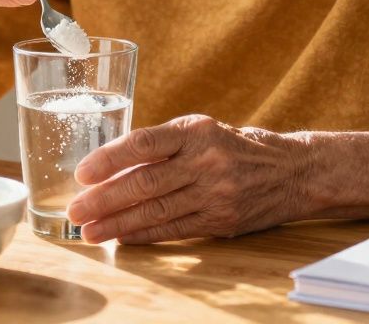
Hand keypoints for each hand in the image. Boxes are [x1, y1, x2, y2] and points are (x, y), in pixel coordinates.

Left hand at [65, 114, 309, 243]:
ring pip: (157, 211)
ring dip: (118, 223)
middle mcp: (206, 161)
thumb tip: (110, 166)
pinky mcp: (221, 221)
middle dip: (105, 199)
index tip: (83, 173)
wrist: (292, 171)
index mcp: (196, 131)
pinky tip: (122, 237)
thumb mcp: (202, 130)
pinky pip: (175, 230)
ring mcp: (215, 193)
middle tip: (76, 211)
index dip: (110, 158)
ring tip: (90, 231)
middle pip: (146, 183)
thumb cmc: (233, 146)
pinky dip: (144, 234)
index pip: (145, 142)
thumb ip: (163, 144)